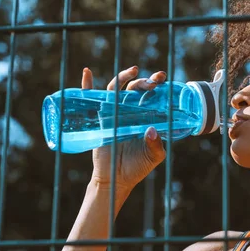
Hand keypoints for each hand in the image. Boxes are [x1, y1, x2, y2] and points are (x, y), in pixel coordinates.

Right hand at [82, 66, 167, 189]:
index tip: (162, 78)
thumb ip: (156, 145)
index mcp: (146, 117)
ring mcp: (114, 113)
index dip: (156, 85)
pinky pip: (91, 99)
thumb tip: (150, 130)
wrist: (116, 180)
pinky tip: (87, 72)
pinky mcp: (99, 119)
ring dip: (123, 77)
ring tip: (134, 70)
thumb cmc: (138, 167)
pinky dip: (87, 85)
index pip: (151, 96)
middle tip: (155, 79)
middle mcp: (130, 111)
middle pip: (136, 89)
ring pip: (116, 89)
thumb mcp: (154, 157)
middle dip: (145, 81)